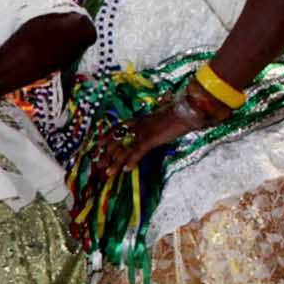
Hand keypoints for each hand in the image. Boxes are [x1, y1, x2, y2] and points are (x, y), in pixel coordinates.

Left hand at [92, 94, 214, 183]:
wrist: (185, 110)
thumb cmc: (178, 112)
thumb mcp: (163, 114)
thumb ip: (156, 117)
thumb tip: (157, 113)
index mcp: (139, 119)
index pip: (117, 127)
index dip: (106, 136)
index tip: (98, 143)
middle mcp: (136, 126)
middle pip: (116, 141)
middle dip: (106, 154)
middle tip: (98, 164)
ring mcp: (142, 133)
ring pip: (124, 149)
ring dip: (115, 163)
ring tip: (108, 173)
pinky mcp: (150, 139)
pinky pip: (137, 152)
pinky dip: (131, 162)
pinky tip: (127, 170)